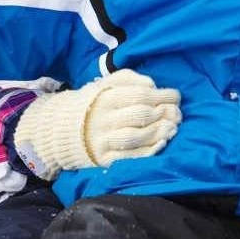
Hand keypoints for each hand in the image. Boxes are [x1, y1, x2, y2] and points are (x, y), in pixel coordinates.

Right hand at [13, 69, 181, 180]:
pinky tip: (162, 143)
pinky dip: (149, 151)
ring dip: (159, 132)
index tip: (175, 96)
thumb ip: (128, 79)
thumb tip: (153, 85)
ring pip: (136, 137)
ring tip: (173, 127)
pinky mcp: (104, 160)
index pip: (140, 94)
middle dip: (165, 113)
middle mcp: (103, 119)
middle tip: (177, 112)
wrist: (62, 130)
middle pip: (140, 115)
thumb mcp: (104, 84)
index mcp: (104, 97)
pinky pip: (130, 157)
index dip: (162, 95)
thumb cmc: (93, 104)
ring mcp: (103, 141)